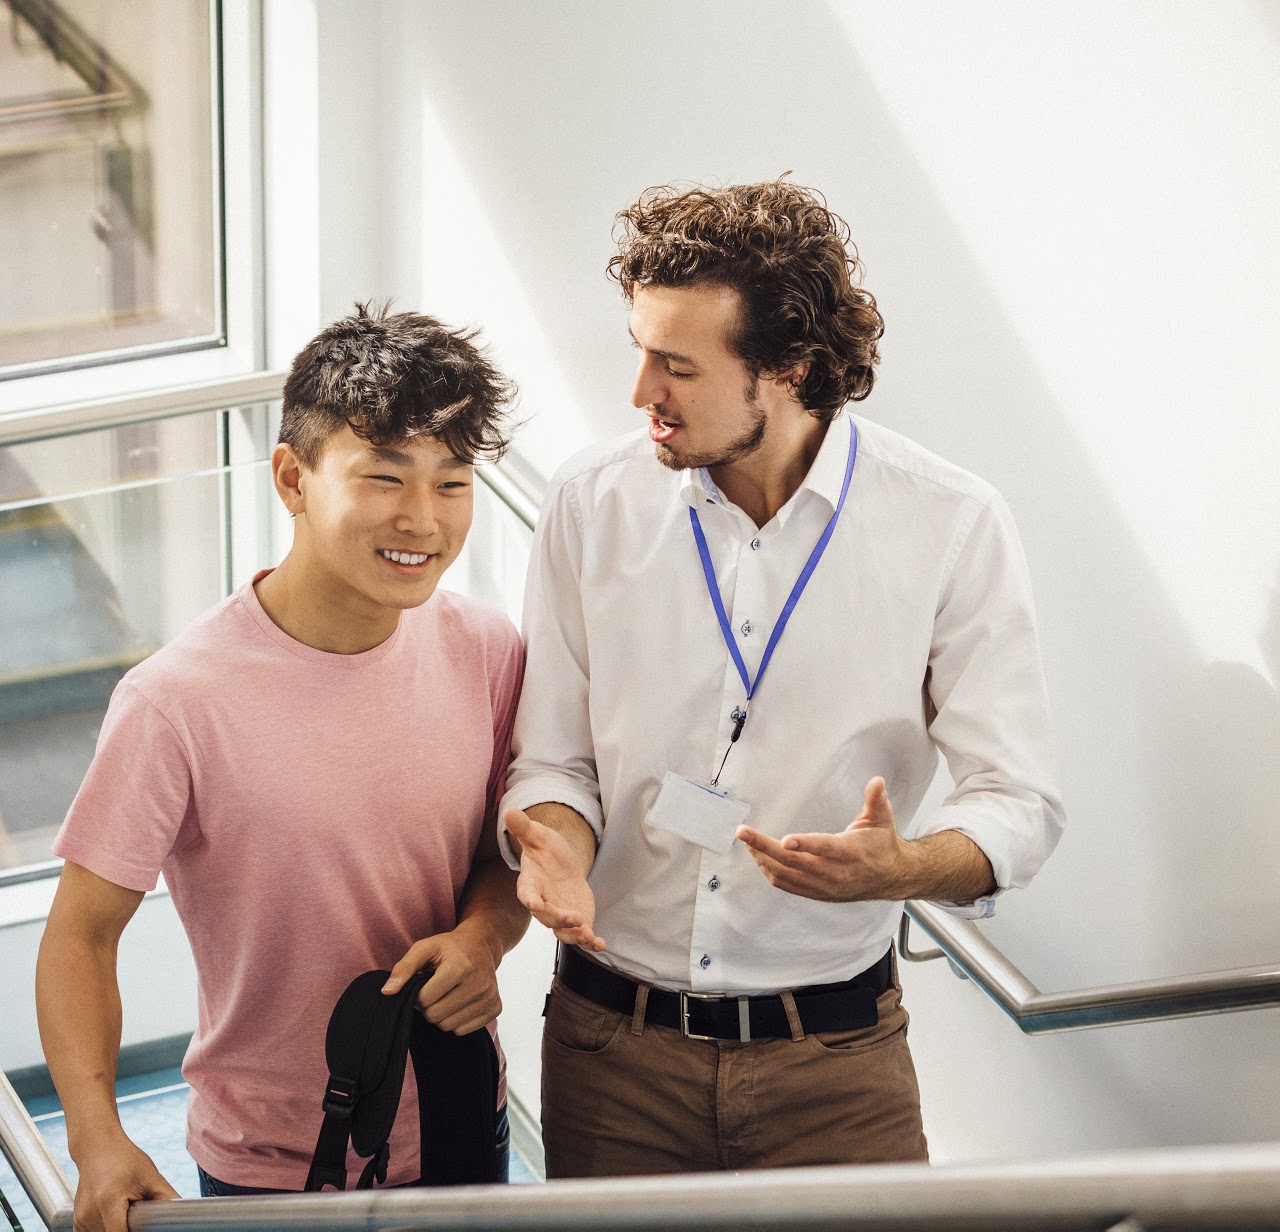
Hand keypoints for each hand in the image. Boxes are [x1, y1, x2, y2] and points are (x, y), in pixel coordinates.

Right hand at [72, 1133, 177, 1231]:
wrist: (97, 1148)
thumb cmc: (126, 1159)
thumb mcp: (151, 1176)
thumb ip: (167, 1198)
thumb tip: (182, 1215)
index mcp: (108, 1200)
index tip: (146, 1228)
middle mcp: (89, 1213)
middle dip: (128, 1230)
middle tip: (137, 1213)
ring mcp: (80, 1219)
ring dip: (117, 1230)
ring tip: (126, 1211)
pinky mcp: (77, 1222)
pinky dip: (105, 1231)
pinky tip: (115, 1219)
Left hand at [381, 922, 501, 1034]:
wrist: (482, 944)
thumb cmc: (449, 947)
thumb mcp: (424, 948)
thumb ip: (404, 968)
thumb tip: (387, 992)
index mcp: (460, 967)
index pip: (425, 1000)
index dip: (418, 995)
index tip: (423, 984)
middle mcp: (479, 983)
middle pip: (436, 1016)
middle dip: (428, 1007)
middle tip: (433, 992)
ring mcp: (489, 997)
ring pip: (449, 1027)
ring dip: (441, 1015)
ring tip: (445, 996)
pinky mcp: (495, 1007)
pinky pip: (464, 1031)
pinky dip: (456, 1021)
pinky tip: (459, 1002)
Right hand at [504, 807, 604, 951]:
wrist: (560, 863)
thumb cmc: (545, 849)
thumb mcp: (538, 835)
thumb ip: (524, 828)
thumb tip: (510, 810)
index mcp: (530, 884)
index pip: (526, 894)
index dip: (530, 899)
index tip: (534, 904)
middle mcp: (543, 904)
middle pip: (547, 917)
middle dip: (559, 919)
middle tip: (573, 918)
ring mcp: (560, 915)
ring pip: (563, 931)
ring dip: (575, 935)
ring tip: (588, 936)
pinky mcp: (577, 921)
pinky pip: (581, 935)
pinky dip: (590, 942)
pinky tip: (600, 944)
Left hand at [737, 776, 914, 902]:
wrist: (891, 877)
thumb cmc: (882, 845)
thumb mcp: (882, 819)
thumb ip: (876, 799)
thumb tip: (876, 781)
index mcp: (851, 852)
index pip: (824, 848)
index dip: (804, 844)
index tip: (784, 839)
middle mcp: (835, 872)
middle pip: (794, 862)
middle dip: (764, 847)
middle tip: (743, 832)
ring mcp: (825, 886)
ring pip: (785, 876)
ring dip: (762, 859)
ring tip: (746, 841)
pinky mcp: (818, 893)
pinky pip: (787, 885)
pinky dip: (770, 872)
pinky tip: (759, 857)